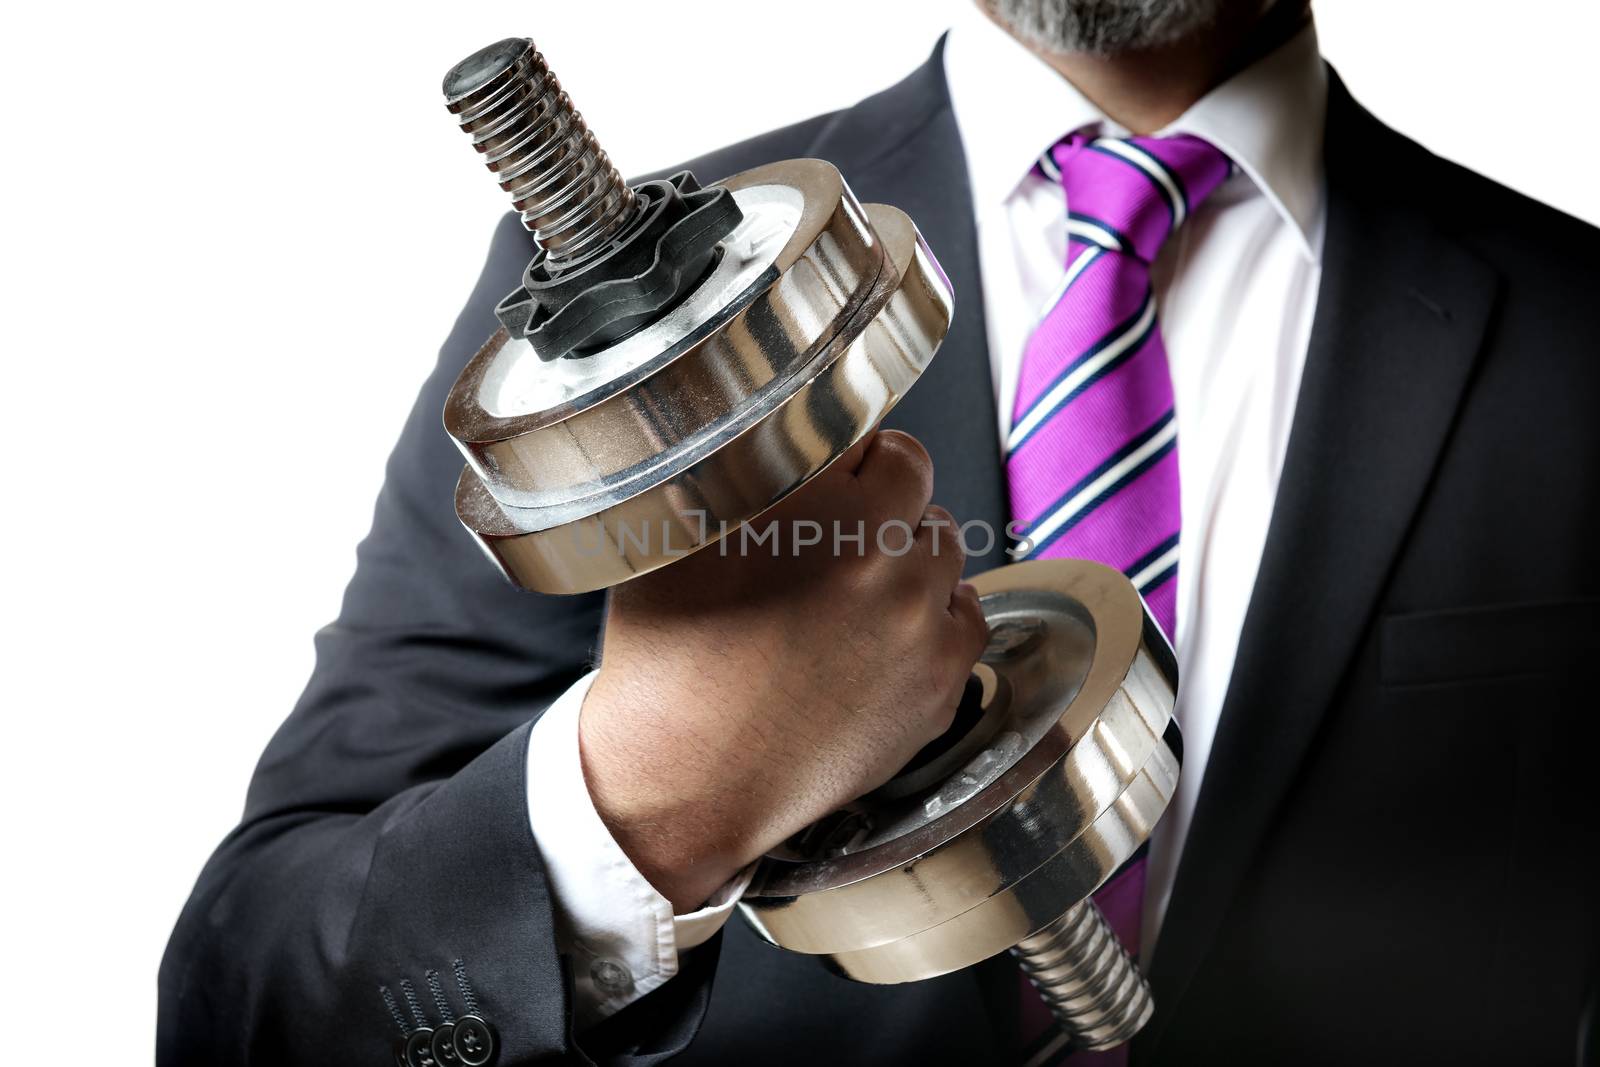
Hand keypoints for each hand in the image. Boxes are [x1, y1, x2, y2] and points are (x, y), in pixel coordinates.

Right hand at [578, 430, 988, 910]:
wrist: (681, 780)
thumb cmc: (667, 660)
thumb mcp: (682, 537)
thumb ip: (748, 476)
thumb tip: (784, 442)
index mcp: (824, 507)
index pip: (890, 449)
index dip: (862, 463)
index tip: (842, 482)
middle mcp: (883, 558)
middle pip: (922, 500)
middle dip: (887, 512)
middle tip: (838, 547)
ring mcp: (918, 625)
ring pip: (946, 558)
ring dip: (911, 563)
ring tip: (856, 597)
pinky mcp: (937, 686)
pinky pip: (967, 621)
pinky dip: (936, 619)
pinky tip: (889, 635)